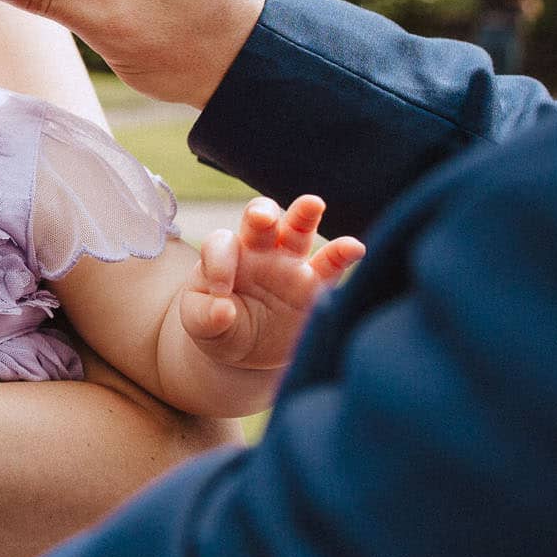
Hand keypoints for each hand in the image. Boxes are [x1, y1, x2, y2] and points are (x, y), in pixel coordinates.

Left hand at [179, 196, 365, 370]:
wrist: (246, 352)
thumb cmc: (218, 328)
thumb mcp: (200, 326)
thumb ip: (205, 318)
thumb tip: (222, 311)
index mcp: (225, 255)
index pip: (221, 244)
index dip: (218, 266)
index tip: (218, 297)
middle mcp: (258, 250)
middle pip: (261, 216)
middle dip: (262, 213)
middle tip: (262, 218)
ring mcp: (289, 264)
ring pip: (298, 229)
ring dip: (304, 214)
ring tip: (313, 204)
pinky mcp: (315, 284)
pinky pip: (331, 265)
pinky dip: (343, 253)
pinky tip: (355, 248)